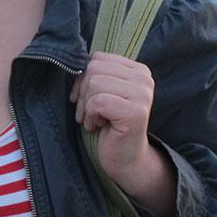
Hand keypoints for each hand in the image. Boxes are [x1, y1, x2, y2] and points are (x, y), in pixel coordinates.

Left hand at [69, 51, 157, 189]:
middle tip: (88, 112)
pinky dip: (92, 116)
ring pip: (95, 84)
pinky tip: (99, 126)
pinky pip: (98, 102)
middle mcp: (144, 78)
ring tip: (95, 120)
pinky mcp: (135, 112)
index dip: (83, 78)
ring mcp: (142, 94)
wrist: (125, 158)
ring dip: (87, 106)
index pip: (97, 58)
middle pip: (94, 69)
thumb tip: (72, 61)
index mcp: (138, 69)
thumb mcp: (103, 93)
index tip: (83, 98)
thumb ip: (96, 74)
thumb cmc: (109, 124)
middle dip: (83, 92)